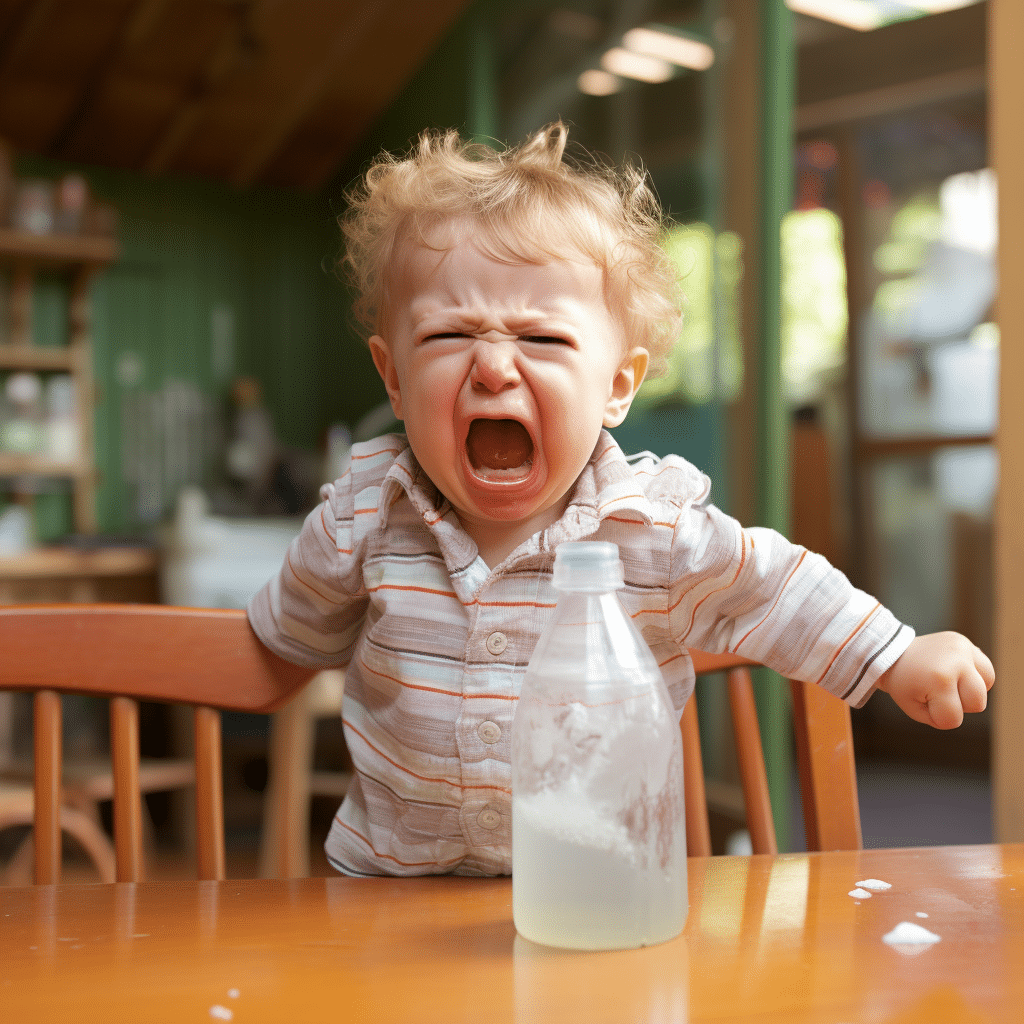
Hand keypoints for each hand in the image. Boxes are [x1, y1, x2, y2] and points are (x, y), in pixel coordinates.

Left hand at [876, 632, 994, 729]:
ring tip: (947, 681)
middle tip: (935, 691)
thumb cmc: (904, 684)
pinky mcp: (966, 643)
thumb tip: (972, 704)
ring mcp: (963, 649)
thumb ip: (943, 718)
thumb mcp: (914, 709)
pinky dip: (975, 676)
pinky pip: (986, 670)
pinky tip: (956, 672)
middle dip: (958, 704)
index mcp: (939, 680)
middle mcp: (957, 661)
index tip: (922, 700)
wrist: (893, 653)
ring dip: (969, 690)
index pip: (953, 719)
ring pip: (986, 685)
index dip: (937, 717)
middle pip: (978, 704)